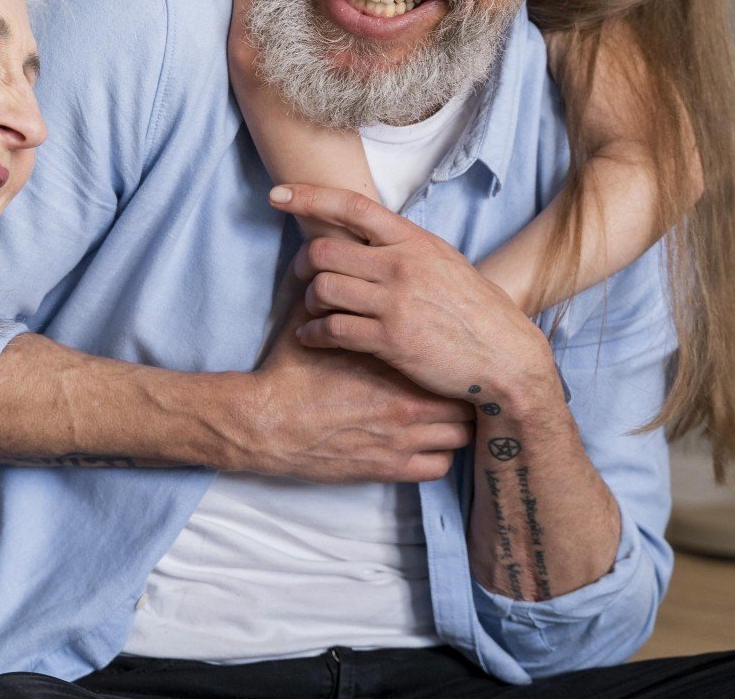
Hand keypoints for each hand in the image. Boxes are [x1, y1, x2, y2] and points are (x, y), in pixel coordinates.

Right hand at [234, 302, 472, 483]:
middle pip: (467, 400)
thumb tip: (335, 264)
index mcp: (393, 364)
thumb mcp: (311, 325)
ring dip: (456, 426)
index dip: (452, 359)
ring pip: (462, 436)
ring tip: (443, 417)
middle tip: (451, 387)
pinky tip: (425, 444)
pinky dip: (439, 456)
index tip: (446, 356)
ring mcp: (401, 441)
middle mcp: (407, 404)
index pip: (449, 360)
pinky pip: (439, 467)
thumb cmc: (289, 374)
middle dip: (462, 392)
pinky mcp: (390, 469)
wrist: (267, 423)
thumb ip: (334, 299)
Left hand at [276, 183, 552, 404]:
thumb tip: (367, 235)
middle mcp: (402, 266)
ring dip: (308, 300)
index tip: (277, 195)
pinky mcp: (390, 341)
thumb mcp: (443, 262)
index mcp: (414, 241)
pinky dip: (312, 333)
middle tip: (300, 276)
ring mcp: (395, 303)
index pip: (353, 207)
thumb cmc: (474, 309)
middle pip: (323, 251)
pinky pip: (332, 330)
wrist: (506, 357)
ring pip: (322, 289)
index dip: (310, 196)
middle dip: (302, 264)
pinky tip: (310, 337)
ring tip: (312, 309)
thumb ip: (405, 248)